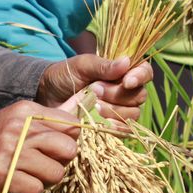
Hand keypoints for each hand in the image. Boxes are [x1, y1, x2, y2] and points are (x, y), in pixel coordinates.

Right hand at [0, 99, 80, 192]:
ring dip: (45, 180)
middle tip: (44, 165)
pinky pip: (36, 190)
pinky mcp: (2, 177)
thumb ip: (42, 123)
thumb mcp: (11, 121)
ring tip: (27, 175)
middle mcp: (20, 128)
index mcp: (25, 111)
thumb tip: (78, 126)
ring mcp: (10, 152)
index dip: (70, 140)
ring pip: (56, 173)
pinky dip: (29, 192)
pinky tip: (15, 184)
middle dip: (61, 162)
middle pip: (69, 149)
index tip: (57, 148)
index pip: (72, 125)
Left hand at [37, 54, 151, 121]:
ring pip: (132, 114)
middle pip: (139, 96)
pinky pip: (124, 131)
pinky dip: (113, 127)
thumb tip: (127, 62)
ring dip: (113, 111)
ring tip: (92, 105)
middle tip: (95, 90)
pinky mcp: (113, 127)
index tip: (127, 81)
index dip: (140, 77)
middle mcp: (126, 91)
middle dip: (118, 95)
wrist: (48, 96)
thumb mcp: (81, 66)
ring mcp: (121, 110)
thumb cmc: (66, 76)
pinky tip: (99, 121)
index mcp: (123, 71)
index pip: (145, 72)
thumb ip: (103, 65)